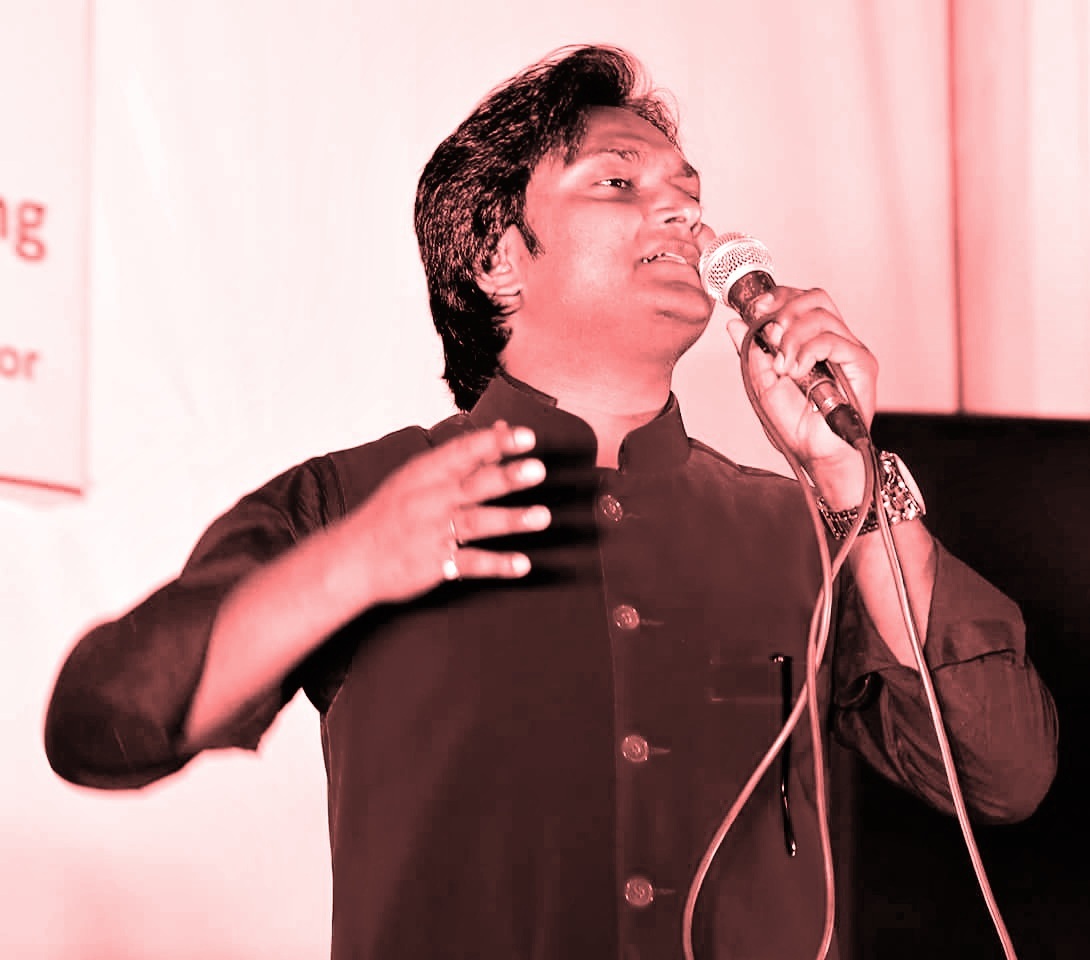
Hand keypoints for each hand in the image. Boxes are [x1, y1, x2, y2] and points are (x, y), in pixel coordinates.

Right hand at [345, 420, 550, 606]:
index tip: (526, 436)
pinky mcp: (435, 565)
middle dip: (506, 476)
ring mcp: (432, 533)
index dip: (495, 443)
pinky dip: (497, 565)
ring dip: (510, 520)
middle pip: (473, 485)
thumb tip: (503, 428)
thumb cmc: (390, 513)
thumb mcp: (419, 476)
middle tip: (538, 469)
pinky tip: (522, 564)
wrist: (351, 558)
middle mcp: (430, 501)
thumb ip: (465, 454)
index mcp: (424, 474)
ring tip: (542, 516)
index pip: (463, 452)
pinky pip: (470, 564)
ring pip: (476, 523)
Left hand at [725, 287, 877, 497]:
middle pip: (815, 297)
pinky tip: (797, 371)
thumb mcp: (761, 383)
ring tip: (784, 366)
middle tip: (770, 336)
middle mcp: (833, 341)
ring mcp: (849, 351)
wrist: (814, 454)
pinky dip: (808, 351)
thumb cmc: (793, 426)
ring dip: (792, 337)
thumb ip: (752, 351)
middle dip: (785, 310)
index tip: (754, 309)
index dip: (777, 297)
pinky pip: (834, 339)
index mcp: (811, 341)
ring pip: (822, 314)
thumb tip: (735, 323)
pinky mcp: (862, 365)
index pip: (800, 299)